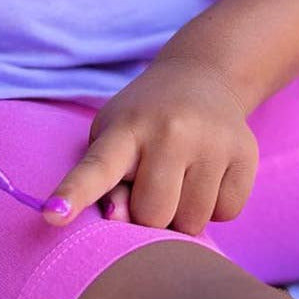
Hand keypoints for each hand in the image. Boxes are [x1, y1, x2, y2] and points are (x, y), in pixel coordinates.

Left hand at [44, 56, 258, 236]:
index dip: (74, 194)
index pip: (96, 168)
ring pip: (192, 222)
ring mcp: (213, 141)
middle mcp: (172, 131)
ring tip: (181, 178)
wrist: (204, 77)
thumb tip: (122, 219)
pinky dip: (214, 207)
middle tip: (152, 185)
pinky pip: (226, 213)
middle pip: (153, 215)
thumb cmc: (143, 121)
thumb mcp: (112, 137)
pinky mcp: (246, 154)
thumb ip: (106, 182)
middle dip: (149, 214)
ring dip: (183, 214)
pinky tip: (207, 176)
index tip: (51, 215)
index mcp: (125, 128)